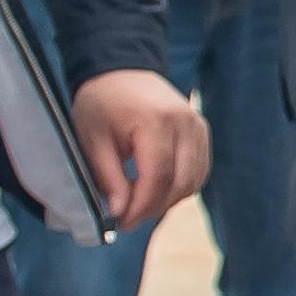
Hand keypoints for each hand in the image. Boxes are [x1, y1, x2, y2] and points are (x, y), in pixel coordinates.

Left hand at [69, 70, 208, 233]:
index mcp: (156, 120)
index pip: (157, 176)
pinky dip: (177, 188)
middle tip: (127, 219)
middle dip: (153, 208)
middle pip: (180, 183)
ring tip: (137, 202)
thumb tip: (120, 213)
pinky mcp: (202, 134)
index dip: (140, 206)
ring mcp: (198, 128)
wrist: (121, 72)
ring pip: (192, 182)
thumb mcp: (92, 139)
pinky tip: (153, 188)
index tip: (120, 223)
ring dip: (166, 200)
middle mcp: (185, 123)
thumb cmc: (102, 103)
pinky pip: (197, 173)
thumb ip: (108, 177)